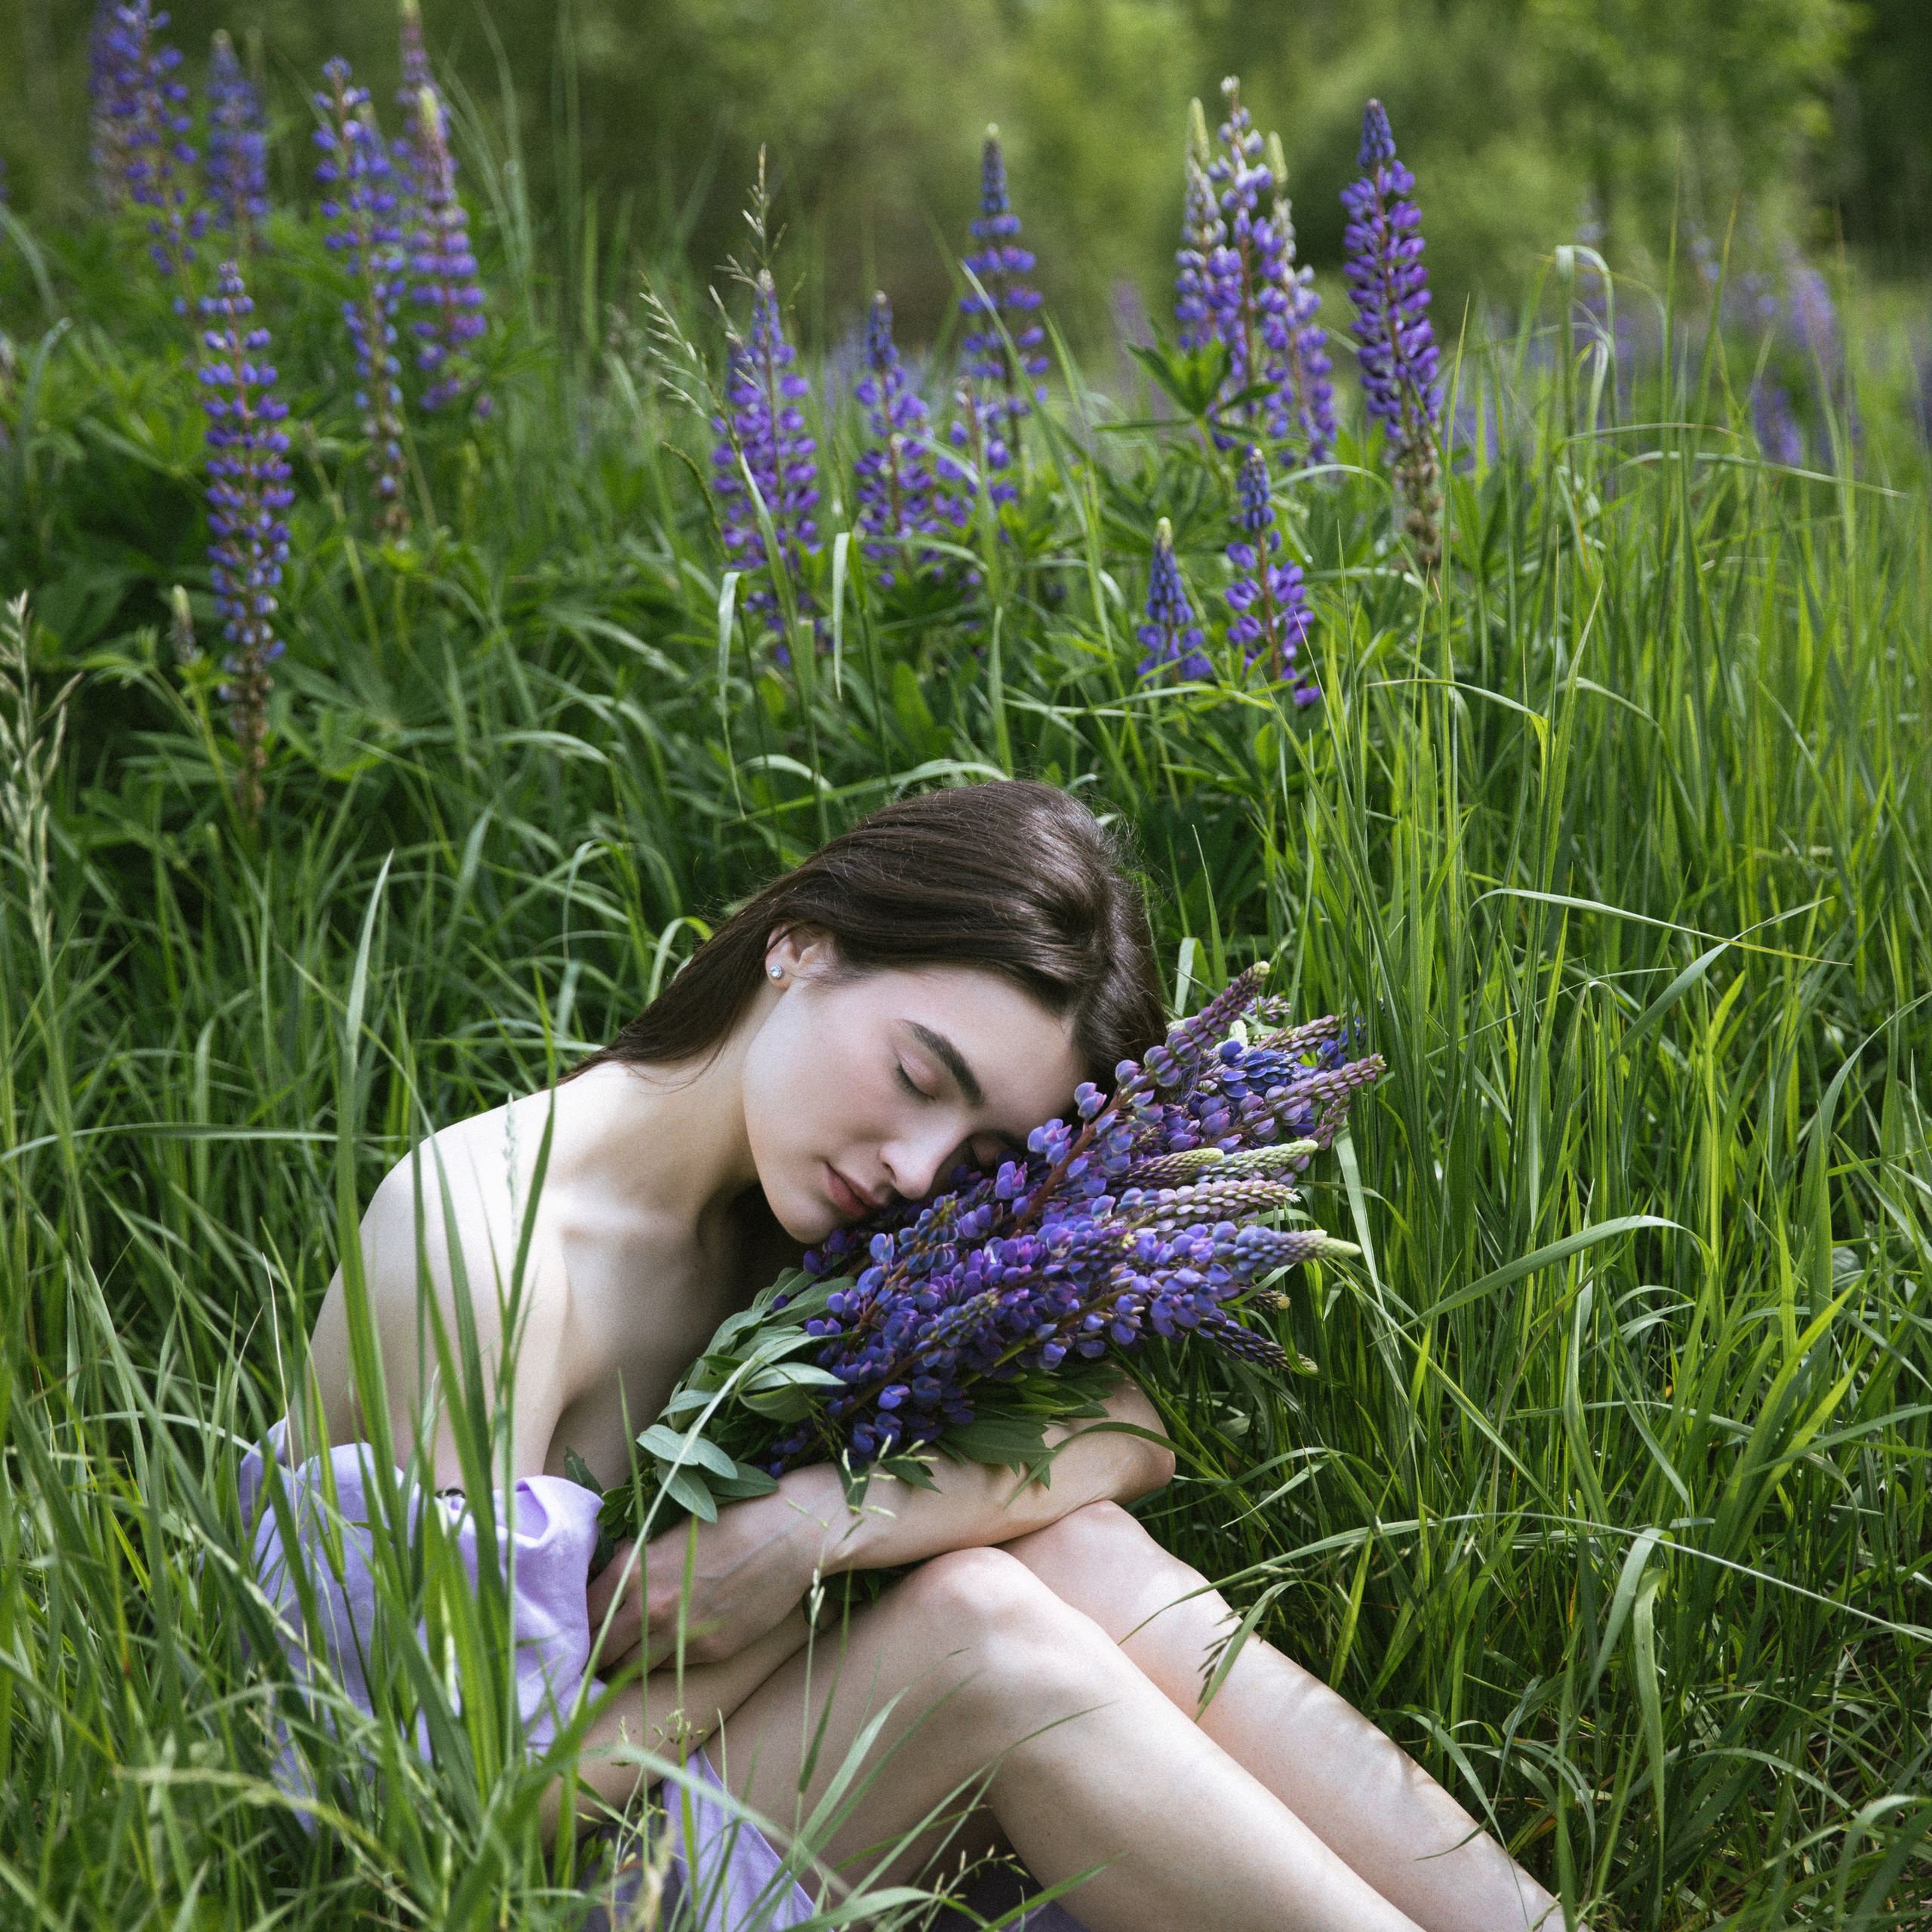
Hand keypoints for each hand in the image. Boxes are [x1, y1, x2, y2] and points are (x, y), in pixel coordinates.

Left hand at [585, 1466, 846, 1671]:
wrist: (791, 1534)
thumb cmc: (731, 1517)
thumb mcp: (670, 1529)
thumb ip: (635, 1559)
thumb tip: (605, 1583)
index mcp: (632, 1570)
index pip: (582, 1613)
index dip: (575, 1622)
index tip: (575, 1627)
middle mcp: (649, 1607)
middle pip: (600, 1649)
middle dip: (593, 1651)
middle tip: (590, 1651)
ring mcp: (678, 1634)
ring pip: (630, 1665)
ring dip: (623, 1662)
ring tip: (619, 1658)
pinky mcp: (708, 1651)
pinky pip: (667, 1666)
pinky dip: (660, 1659)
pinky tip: (663, 1647)